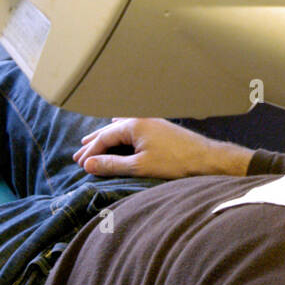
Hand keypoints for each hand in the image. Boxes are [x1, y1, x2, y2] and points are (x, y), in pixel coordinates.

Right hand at [73, 118, 252, 179]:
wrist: (206, 159)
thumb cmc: (175, 162)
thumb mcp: (139, 166)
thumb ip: (112, 164)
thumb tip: (88, 164)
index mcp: (134, 124)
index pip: (104, 137)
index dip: (90, 151)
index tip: (80, 164)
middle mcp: (141, 118)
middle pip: (110, 130)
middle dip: (94, 143)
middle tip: (77, 155)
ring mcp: (151, 121)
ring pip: (120, 128)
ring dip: (106, 138)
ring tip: (90, 143)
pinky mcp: (159, 128)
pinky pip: (132, 127)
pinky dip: (120, 133)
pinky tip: (118, 132)